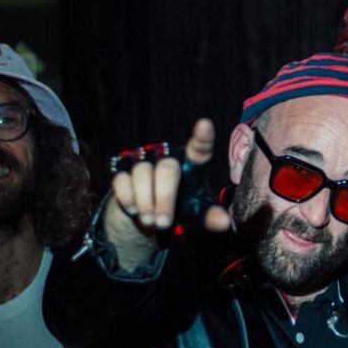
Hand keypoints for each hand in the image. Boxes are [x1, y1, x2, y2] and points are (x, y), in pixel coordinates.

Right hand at [104, 119, 231, 267]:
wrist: (149, 217)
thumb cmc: (181, 207)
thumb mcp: (197, 213)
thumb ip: (210, 216)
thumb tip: (225, 222)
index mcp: (191, 164)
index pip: (199, 148)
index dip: (202, 137)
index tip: (205, 125)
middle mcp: (168, 158)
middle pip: (167, 169)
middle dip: (164, 198)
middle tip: (163, 223)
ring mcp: (144, 162)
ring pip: (143, 174)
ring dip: (145, 202)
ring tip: (150, 221)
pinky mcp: (123, 171)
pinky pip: (122, 180)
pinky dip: (128, 198)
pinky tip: (133, 210)